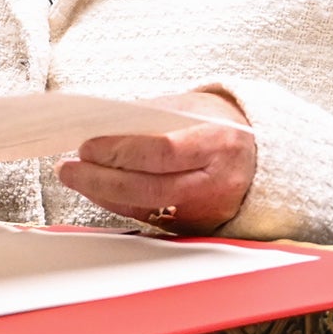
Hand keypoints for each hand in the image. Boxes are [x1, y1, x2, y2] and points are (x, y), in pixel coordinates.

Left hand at [55, 91, 256, 233]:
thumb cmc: (223, 125)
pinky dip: (121, 204)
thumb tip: (104, 126)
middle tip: (69, 168)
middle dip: (101, 179)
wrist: (263, 156)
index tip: (89, 146)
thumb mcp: (194, 107)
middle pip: (150, 187)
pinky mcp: (197, 226)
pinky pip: (152, 219)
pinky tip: (100, 190)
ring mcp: (208, 209)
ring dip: (103, 194)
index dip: (122, 151)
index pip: (163, 151)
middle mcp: (216, 181)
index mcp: (219, 142)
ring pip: (147, 208)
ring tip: (76, 177)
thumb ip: (152, 116)